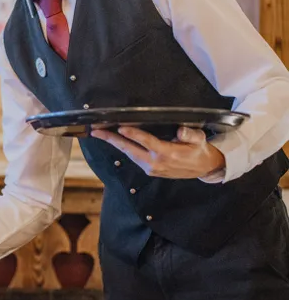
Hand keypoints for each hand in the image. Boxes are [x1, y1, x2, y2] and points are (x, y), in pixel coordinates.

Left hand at [91, 126, 225, 179]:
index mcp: (167, 153)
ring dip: (115, 144)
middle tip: (96, 132)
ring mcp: (151, 168)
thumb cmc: (199, 150)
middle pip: (129, 150)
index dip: (133, 134)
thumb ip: (190, 134)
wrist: (203, 168)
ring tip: (101, 134)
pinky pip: (134, 158)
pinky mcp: (150, 171)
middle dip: (112, 140)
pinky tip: (117, 142)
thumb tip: (180, 130)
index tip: (120, 128)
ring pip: (129, 155)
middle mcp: (156, 163)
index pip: (146, 141)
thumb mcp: (199, 139)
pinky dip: (124, 149)